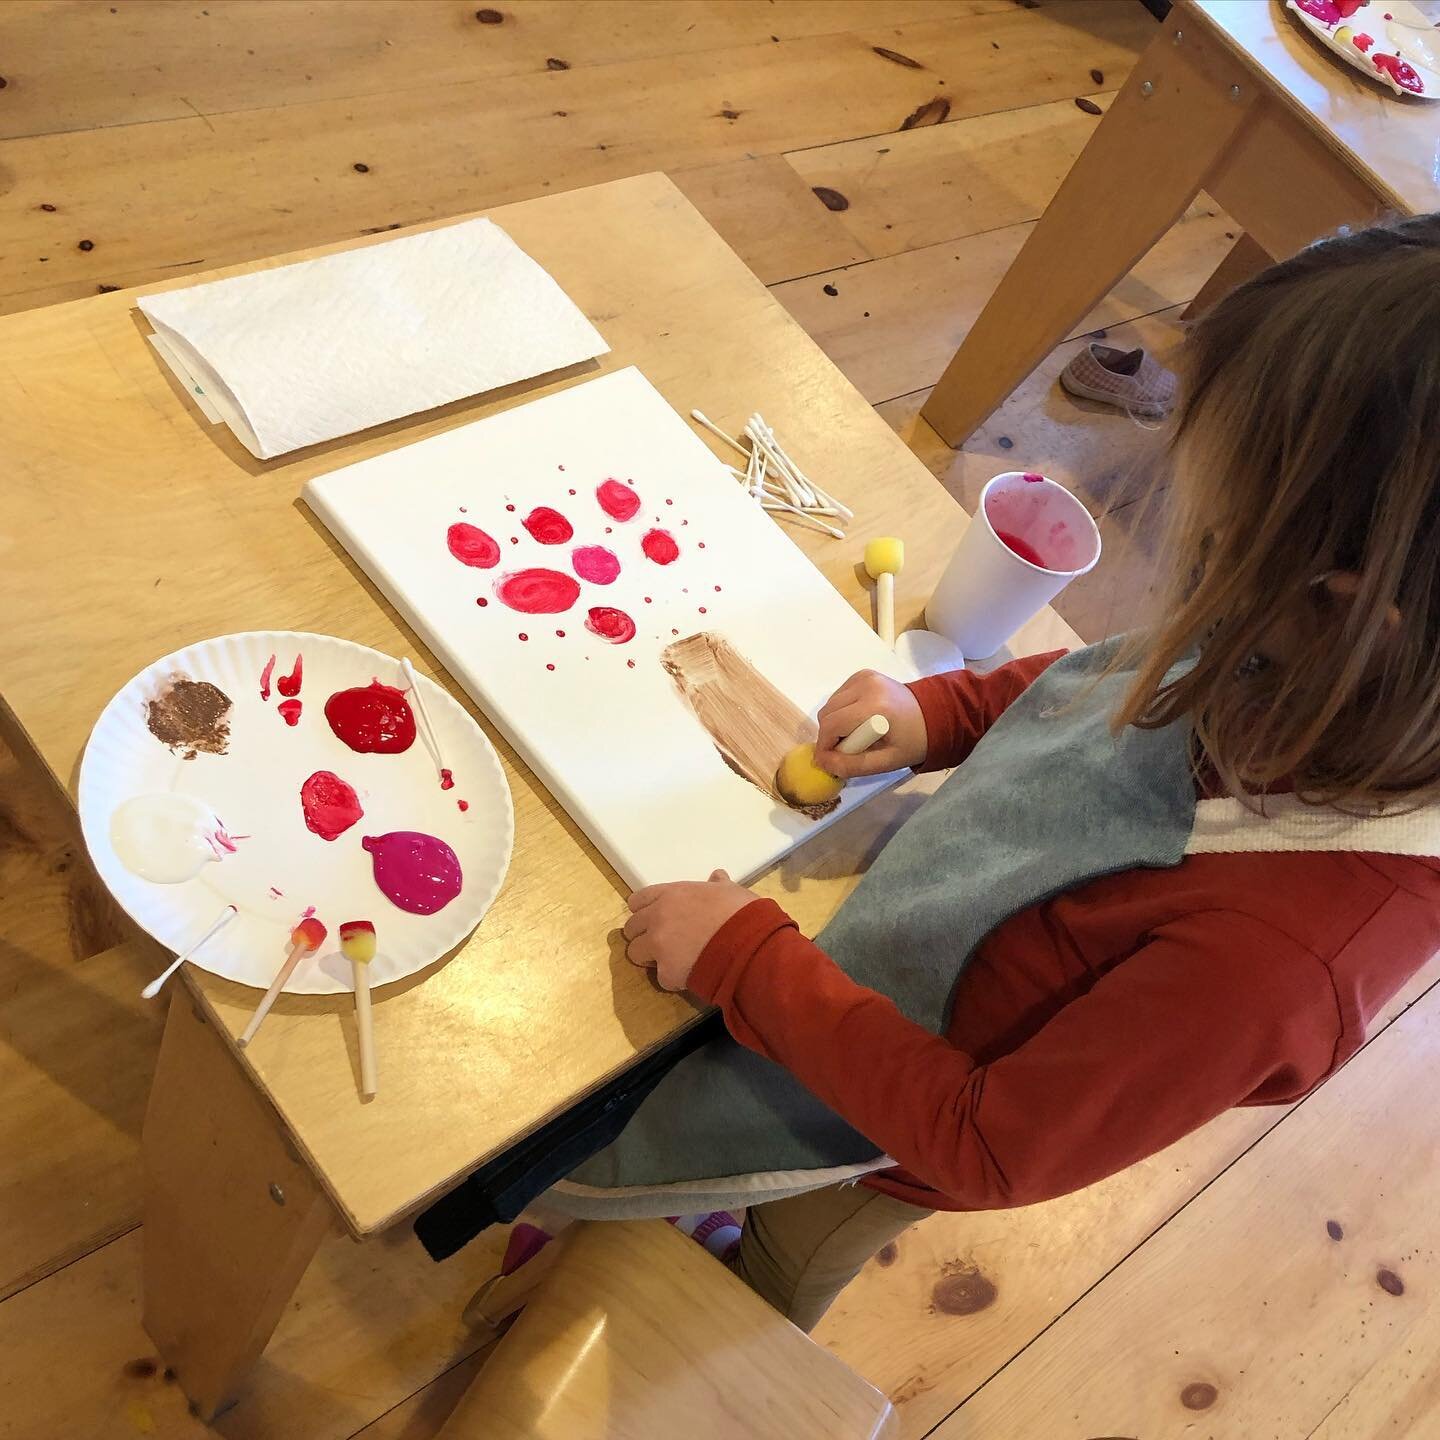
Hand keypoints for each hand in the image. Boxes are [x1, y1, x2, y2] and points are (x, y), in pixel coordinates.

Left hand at [624, 870, 756, 991]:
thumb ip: (718, 884)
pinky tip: (690, 975)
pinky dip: (673, 979)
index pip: (637, 900)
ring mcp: (659, 945)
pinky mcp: (666, 972)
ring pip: (636, 953)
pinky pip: (661, 977)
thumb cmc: (742, 912)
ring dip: (650, 958)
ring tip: (671, 961)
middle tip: (662, 942)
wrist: (749, 944)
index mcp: (671, 894)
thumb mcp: (731, 891)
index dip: (643, 910)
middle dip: (643, 935)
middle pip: (631, 928)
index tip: (652, 918)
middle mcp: (658, 917)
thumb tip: (717, 876)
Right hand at [814, 670, 927, 777]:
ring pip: (830, 703)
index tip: (830, 760)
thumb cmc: (912, 742)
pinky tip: (859, 718)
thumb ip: (851, 765)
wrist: (933, 715)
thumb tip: (821, 762)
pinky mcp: (863, 674)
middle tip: (849, 748)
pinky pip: (839, 695)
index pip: (832, 725)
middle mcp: (866, 685)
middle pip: (827, 713)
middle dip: (831, 735)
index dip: (824, 745)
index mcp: (875, 707)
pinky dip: (842, 710)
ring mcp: (864, 676)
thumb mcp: (885, 763)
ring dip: (836, 722)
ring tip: (858, 733)